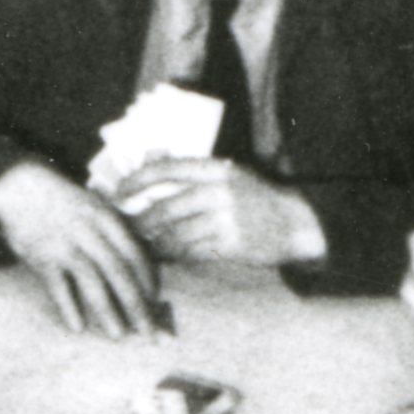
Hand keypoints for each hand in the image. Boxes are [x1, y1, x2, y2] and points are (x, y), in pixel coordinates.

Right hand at [0, 161, 168, 339]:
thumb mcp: (97, 208)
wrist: (20, 188)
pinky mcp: (41, 256)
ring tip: (118, 335)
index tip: (155, 301)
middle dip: (136, 305)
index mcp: (107, 218)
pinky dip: (68, 308)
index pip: (135, 254)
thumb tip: (148, 267)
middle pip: (119, 273)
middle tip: (148, 331)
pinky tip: (77, 327)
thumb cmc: (66, 204)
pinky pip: (58, 287)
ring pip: (92, 282)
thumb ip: (119, 232)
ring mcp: (64, 244)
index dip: (148, 280)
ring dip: (107, 312)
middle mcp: (89, 232)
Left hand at [100, 149, 326, 272]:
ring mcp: (225, 220)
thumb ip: (190, 170)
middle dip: (139, 221)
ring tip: (143, 244)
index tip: (119, 193)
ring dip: (153, 242)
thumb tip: (146, 159)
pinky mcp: (230, 244)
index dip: (135, 181)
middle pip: (163, 209)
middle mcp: (219, 192)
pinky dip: (173, 255)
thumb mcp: (227, 174)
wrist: (295, 223)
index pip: (165, 170)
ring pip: (174, 234)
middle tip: (126, 228)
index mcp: (216, 169)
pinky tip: (166, 255)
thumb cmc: (254, 198)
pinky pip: (190, 251)